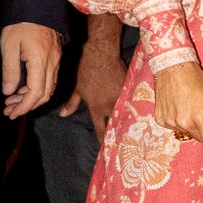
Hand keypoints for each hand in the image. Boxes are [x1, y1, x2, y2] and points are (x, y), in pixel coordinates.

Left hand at [1, 23, 60, 117]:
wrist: (37, 6)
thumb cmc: (21, 24)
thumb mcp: (9, 46)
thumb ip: (10, 70)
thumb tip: (9, 91)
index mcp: (40, 60)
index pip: (36, 92)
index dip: (24, 106)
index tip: (13, 113)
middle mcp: (52, 63)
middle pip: (45, 94)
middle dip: (28, 106)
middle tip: (10, 110)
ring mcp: (56, 60)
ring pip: (49, 88)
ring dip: (33, 98)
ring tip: (13, 101)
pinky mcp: (56, 57)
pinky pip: (51, 79)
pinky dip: (39, 88)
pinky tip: (25, 88)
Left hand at [59, 15, 126, 140]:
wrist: (101, 53)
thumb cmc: (86, 70)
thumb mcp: (77, 88)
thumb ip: (72, 103)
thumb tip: (63, 115)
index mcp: (96, 107)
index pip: (100, 128)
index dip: (103, 139)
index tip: (107, 148)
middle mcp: (110, 105)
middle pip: (117, 124)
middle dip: (120, 134)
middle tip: (123, 144)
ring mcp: (121, 97)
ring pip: (126, 113)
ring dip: (128, 121)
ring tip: (134, 132)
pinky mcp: (129, 88)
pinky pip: (132, 101)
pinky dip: (133, 107)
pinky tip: (139, 113)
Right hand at [154, 61, 202, 165]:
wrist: (171, 68)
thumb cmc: (197, 81)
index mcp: (201, 117)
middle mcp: (184, 123)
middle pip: (200, 139)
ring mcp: (171, 123)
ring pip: (187, 132)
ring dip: (191, 124)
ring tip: (188, 105)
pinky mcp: (161, 120)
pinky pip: (175, 127)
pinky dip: (179, 120)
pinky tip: (178, 106)